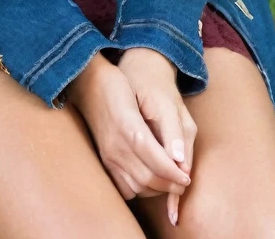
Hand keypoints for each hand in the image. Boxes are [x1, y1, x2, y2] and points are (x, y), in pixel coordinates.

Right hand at [66, 53, 191, 210]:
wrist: (88, 85)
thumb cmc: (120, 86)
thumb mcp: (145, 97)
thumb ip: (168, 128)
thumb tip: (179, 158)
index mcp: (128, 126)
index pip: (156, 160)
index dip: (173, 173)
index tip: (187, 178)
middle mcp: (116, 145)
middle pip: (147, 177)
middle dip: (169, 185)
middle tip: (183, 184)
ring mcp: (108, 155)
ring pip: (136, 187)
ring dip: (156, 189)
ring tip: (170, 183)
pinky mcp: (105, 161)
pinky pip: (123, 188)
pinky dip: (139, 190)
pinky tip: (149, 181)